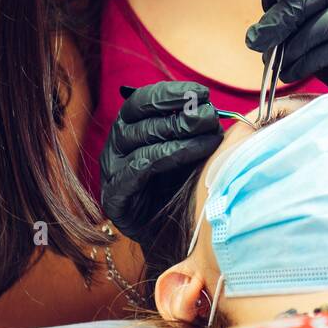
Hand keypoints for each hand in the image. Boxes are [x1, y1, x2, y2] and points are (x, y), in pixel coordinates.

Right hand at [99, 81, 222, 250]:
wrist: (165, 234)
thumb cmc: (176, 185)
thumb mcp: (186, 149)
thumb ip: (194, 128)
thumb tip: (216, 109)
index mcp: (127, 128)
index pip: (141, 100)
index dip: (170, 94)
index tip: (202, 93)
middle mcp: (114, 145)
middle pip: (143, 120)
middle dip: (180, 114)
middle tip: (210, 116)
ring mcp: (111, 171)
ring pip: (141, 142)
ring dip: (179, 135)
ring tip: (211, 137)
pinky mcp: (115, 196)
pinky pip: (139, 169)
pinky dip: (168, 157)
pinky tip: (195, 154)